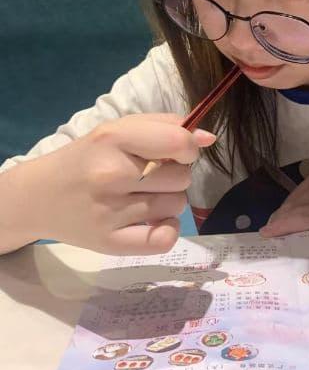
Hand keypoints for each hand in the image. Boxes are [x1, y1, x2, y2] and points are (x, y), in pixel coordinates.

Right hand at [12, 114, 215, 255]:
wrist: (38, 196)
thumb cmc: (87, 157)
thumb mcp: (119, 129)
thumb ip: (166, 126)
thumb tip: (209, 138)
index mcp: (114, 139)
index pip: (179, 143)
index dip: (188, 148)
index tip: (177, 152)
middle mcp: (111, 174)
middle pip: (181, 177)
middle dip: (175, 174)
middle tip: (150, 176)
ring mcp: (110, 212)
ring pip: (176, 205)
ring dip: (168, 200)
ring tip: (143, 195)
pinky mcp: (110, 243)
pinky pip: (164, 240)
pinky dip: (166, 230)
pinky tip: (151, 221)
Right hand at [259, 167, 308, 237]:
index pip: (297, 219)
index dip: (280, 227)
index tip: (266, 234)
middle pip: (293, 207)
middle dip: (280, 219)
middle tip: (269, 231)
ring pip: (298, 195)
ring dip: (287, 207)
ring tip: (278, 219)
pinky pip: (306, 185)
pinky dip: (297, 196)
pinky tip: (296, 201)